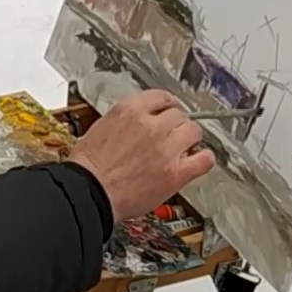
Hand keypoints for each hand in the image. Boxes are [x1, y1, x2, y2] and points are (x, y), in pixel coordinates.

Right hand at [68, 90, 215, 221]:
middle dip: (176, 125)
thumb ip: (127, 121)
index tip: (169, 112)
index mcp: (129, 110)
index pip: (162, 98)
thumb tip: (142, 122)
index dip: (168, 107)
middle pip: (179, 115)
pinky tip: (197, 161)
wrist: (88, 194)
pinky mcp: (175, 173)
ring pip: (194, 132)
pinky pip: (204, 160)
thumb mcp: (101, 128)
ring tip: (183, 149)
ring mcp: (166, 149)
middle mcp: (150, 125)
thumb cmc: (88, 168)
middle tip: (171, 137)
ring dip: (189, 139)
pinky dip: (204, 159)